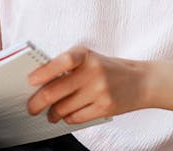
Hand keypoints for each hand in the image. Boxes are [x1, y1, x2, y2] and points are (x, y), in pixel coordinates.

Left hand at [26, 46, 147, 124]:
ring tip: (52, 114)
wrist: (142, 81)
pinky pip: (76, 118)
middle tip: (32, 108)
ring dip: (53, 114)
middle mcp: (93, 71)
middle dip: (37, 103)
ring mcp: (100, 91)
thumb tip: (39, 83)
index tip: (30, 81)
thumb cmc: (110, 69)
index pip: (62, 62)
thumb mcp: (91, 59)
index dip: (44, 72)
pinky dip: (68, 118)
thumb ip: (68, 67)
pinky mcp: (105, 107)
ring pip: (63, 108)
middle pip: (55, 91)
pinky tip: (69, 114)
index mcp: (86, 55)